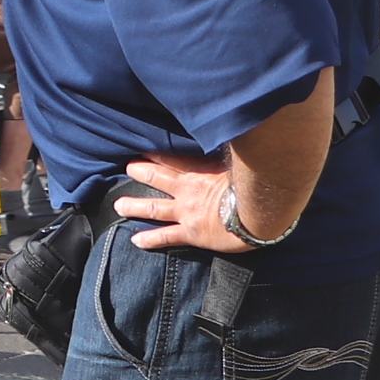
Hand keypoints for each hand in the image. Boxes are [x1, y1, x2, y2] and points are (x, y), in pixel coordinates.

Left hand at [120, 147, 258, 252]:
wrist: (260, 212)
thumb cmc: (256, 186)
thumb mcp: (240, 164)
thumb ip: (230, 155)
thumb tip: (231, 139)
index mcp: (201, 172)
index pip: (173, 159)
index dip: (156, 154)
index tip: (141, 149)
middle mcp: (188, 191)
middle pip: (158, 178)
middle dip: (140, 172)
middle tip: (127, 168)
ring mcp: (187, 213)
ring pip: (154, 208)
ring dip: (134, 206)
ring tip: (119, 205)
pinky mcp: (192, 234)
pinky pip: (166, 236)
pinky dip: (150, 239)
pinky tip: (136, 240)